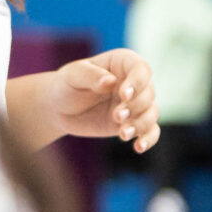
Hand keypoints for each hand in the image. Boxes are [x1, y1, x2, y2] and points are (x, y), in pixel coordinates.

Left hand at [42, 51, 160, 150]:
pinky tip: (139, 147)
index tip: (124, 95)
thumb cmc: (66, 85)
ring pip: (152, 113)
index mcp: (123, 63)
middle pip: (149, 93)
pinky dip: (148, 139)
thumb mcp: (72, 76)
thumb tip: (110, 81)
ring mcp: (136, 104)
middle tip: (117, 116)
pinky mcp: (134, 123)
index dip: (137, 82)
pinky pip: (150, 131)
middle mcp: (135, 83)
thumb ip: (90, 76)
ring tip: (123, 134)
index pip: (141, 69)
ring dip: (141, 124)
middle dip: (135, 107)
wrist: (60, 109)